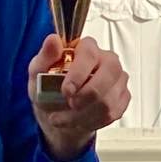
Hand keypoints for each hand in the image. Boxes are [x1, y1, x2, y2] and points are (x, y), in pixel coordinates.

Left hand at [28, 34, 130, 160]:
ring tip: (65, 118)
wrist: (57, 111)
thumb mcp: (38, 71)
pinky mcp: (123, 97)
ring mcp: (118, 78)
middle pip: (109, 74)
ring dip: (84, 115)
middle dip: (87, 96)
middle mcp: (106, 59)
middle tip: (69, 105)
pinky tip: (80, 120)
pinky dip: (93, 122)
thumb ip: (45, 56)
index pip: (89, 54)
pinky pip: (114, 112)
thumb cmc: (47, 86)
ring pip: (109, 99)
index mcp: (86, 47)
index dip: (79, 74)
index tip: (66, 91)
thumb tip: (53, 40)